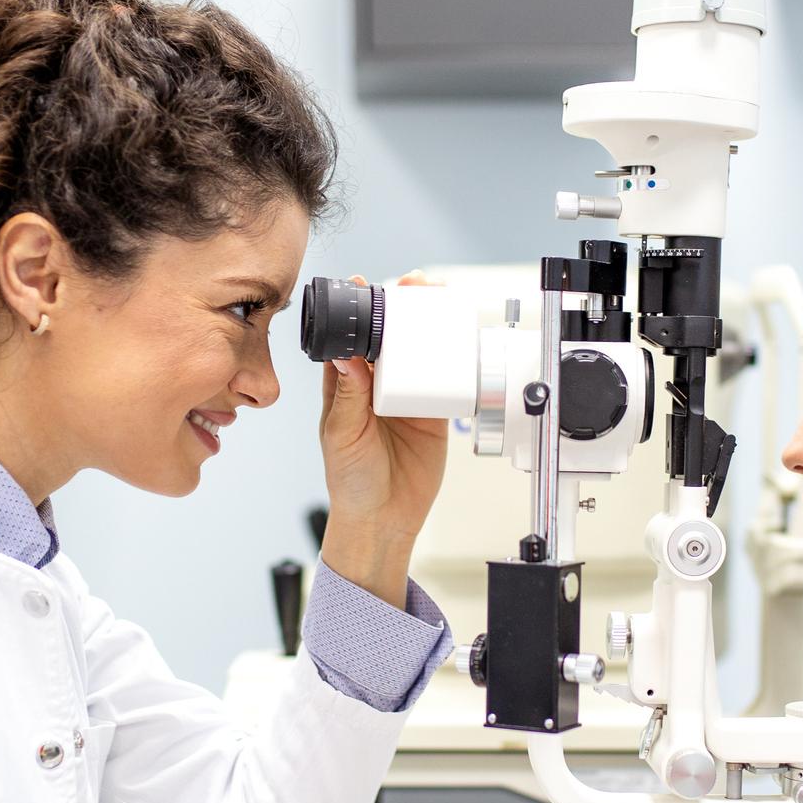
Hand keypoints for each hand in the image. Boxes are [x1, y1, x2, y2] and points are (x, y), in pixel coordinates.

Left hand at [319, 272, 449, 606]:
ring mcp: (406, 397)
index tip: (363, 282)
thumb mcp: (343, 434)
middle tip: (413, 285)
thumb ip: (347, 396)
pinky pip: (445, 380)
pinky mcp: (433, 413)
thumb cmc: (351, 481)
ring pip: (419, 352)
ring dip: (427, 326)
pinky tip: (459, 341)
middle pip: (390, 335)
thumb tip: (345, 356)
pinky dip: (453, 361)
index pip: (350, 337)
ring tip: (437, 301)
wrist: (384, 519)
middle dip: (400, 306)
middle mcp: (376, 385)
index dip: (357, 307)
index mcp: (345, 384)